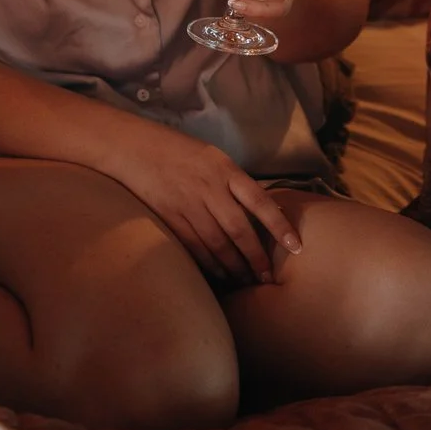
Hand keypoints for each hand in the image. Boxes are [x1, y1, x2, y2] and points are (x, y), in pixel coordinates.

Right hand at [101, 118, 303, 287]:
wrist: (134, 148)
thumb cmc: (178, 151)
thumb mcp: (212, 157)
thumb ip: (233, 183)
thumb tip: (258, 212)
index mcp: (224, 168)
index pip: (260, 200)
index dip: (280, 226)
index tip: (297, 247)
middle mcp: (209, 187)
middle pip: (239, 229)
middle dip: (256, 257)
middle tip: (267, 277)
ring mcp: (188, 203)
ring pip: (217, 243)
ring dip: (234, 266)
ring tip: (245, 281)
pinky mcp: (170, 216)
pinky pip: (194, 246)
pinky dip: (209, 263)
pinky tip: (219, 274)